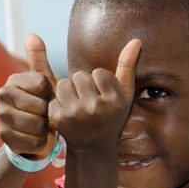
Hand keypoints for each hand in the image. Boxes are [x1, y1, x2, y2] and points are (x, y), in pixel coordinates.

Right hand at [0, 34, 56, 157]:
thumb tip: (32, 35)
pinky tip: (36, 137)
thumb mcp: (43, 82)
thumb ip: (39, 60)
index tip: (46, 98)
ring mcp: (1, 116)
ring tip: (41, 126)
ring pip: (38, 125)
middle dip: (49, 113)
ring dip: (46, 128)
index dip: (52, 94)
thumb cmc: (39, 104)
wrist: (29, 133)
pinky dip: (40, 142)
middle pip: (42, 106)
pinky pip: (34, 141)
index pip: (44, 85)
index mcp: (13, 80)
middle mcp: (2, 95)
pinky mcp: (5, 137)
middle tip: (45, 114)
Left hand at [48, 39, 141, 153]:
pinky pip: (53, 96)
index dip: (98, 82)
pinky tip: (66, 113)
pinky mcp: (58, 118)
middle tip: (87, 101)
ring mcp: (75, 114)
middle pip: (79, 76)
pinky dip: (57, 102)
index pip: (99, 72)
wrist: (92, 147)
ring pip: (64, 84)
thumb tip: (135, 41)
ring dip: (68, 91)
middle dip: (81, 85)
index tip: (101, 97)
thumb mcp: (124, 95)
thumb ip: (128, 67)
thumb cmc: (110, 116)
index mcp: (114, 101)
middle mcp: (95, 108)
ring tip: (76, 105)